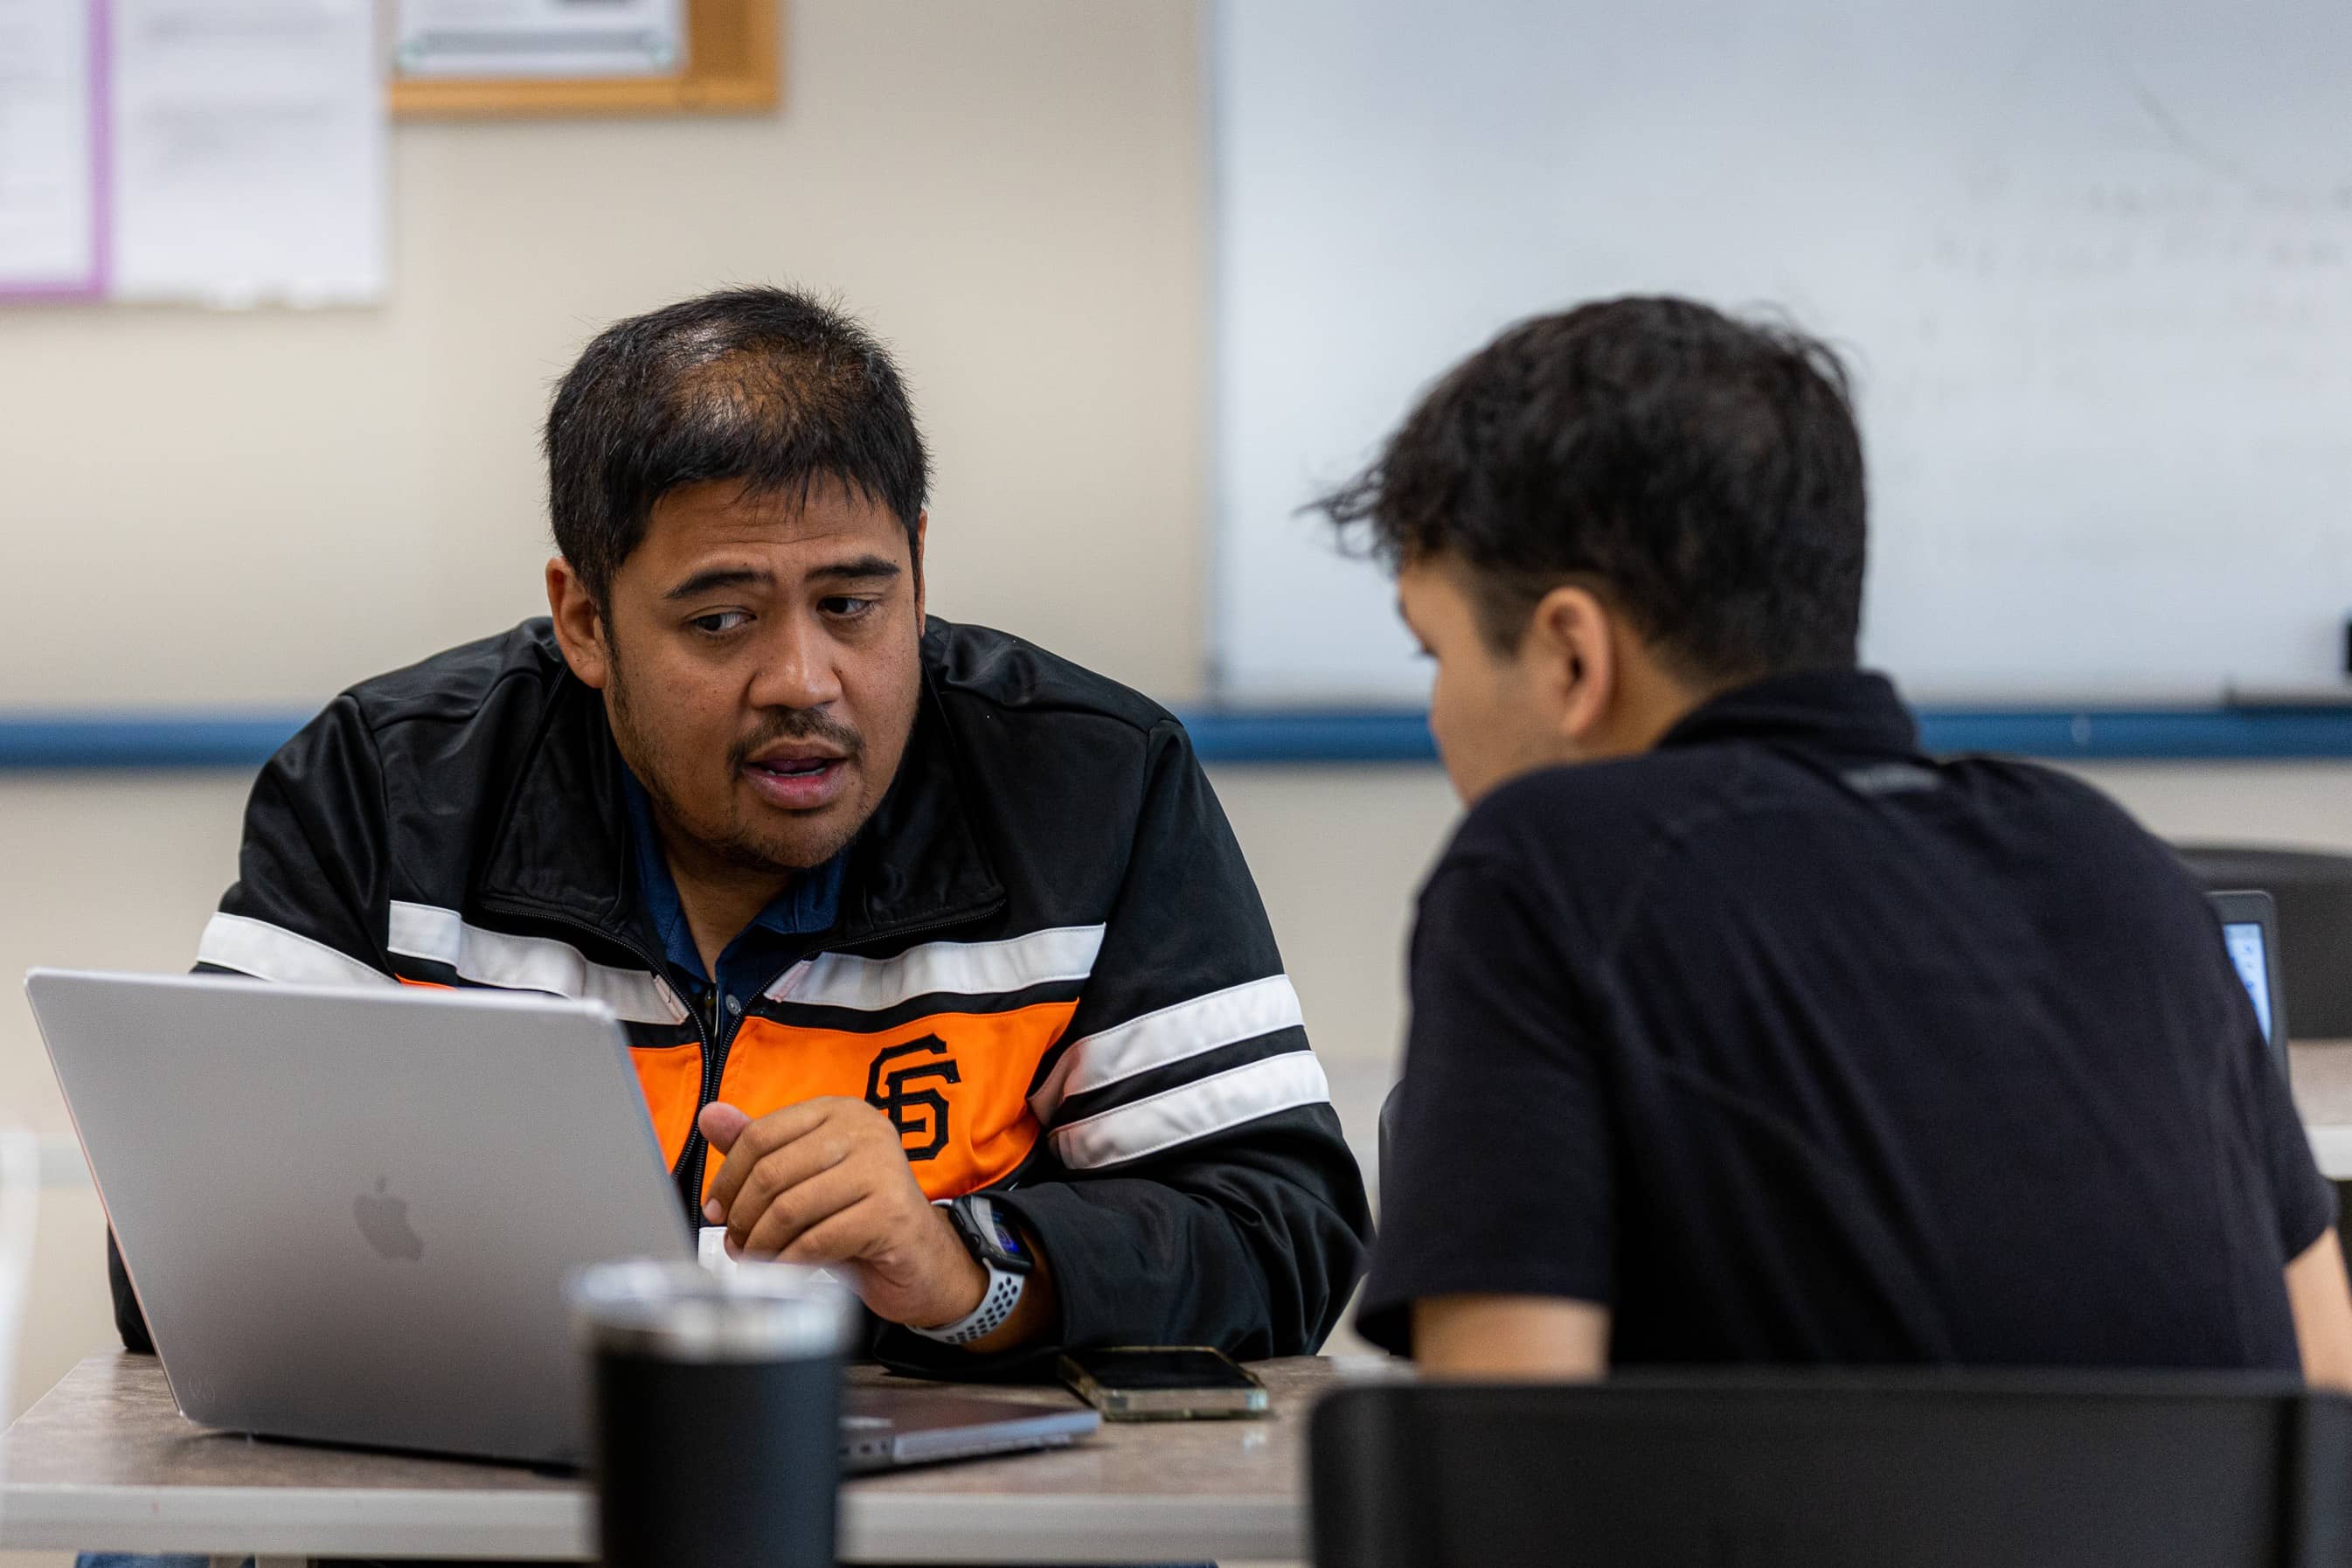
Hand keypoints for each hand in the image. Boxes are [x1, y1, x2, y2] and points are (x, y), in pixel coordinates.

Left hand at [698, 1098, 986, 1330]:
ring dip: (761, 1244)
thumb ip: (762, 1150)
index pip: (761, 1134)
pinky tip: (785, 1271)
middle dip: (743, 1216)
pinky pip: (815, 1241)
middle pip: (771, 1171)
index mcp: (840, 1112)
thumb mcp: (806, 1179)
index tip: (716, 1208)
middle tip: (736, 1243)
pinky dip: (788, 1263)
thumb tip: (710, 1116)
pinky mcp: (890, 1213)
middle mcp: (866, 1130)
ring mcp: (882, 1169)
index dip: (728, 1177)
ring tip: (756, 1260)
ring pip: (790, 1208)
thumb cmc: (859, 1217)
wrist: (921, 1261)